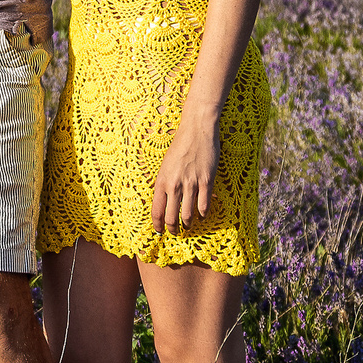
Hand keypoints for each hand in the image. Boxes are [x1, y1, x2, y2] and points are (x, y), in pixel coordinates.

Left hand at [151, 117, 218, 236]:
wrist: (196, 130)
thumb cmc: (180, 146)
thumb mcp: (165, 165)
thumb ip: (165, 184)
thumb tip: (165, 202)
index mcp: (161, 181)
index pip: (156, 211)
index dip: (158, 225)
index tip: (160, 231)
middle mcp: (174, 185)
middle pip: (171, 218)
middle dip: (173, 229)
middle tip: (176, 233)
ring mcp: (191, 184)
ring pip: (188, 216)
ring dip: (188, 225)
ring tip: (189, 226)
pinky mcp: (206, 181)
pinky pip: (204, 206)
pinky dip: (203, 215)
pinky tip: (202, 215)